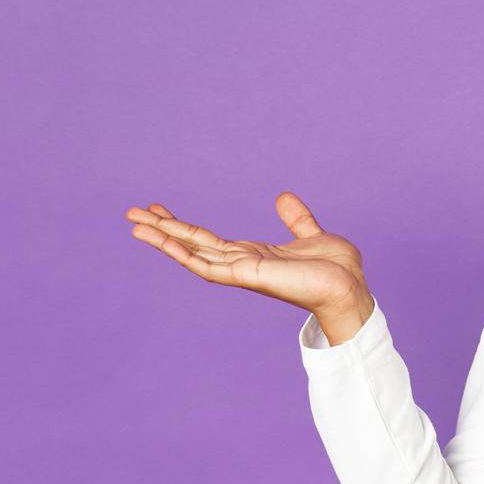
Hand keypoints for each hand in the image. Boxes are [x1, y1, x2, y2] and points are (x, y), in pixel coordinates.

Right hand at [125, 191, 371, 321]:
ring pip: (193, 254)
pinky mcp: (248, 276)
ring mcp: (243, 271)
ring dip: (164, 240)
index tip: (159, 210)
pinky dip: (183, 253)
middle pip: (193, 244)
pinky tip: (162, 241)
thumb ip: (296, 219)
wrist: (350, 287)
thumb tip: (283, 197)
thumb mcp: (312, 234)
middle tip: (132, 213)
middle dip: (164, 230)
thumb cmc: (337, 270)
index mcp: (254, 255)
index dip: (184, 226)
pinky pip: (208, 266)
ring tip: (134, 225)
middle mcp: (243, 264)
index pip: (210, 239)